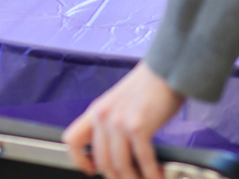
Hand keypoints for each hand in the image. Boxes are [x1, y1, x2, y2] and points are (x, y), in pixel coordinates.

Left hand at [62, 62, 183, 178]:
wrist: (165, 70)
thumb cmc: (148, 87)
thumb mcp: (119, 104)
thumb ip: (111, 124)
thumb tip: (116, 152)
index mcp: (96, 111)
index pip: (72, 140)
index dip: (79, 160)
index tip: (91, 170)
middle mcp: (102, 116)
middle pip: (101, 161)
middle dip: (116, 177)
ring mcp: (118, 122)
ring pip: (119, 166)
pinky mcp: (137, 126)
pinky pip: (142, 161)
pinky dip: (151, 174)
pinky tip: (157, 176)